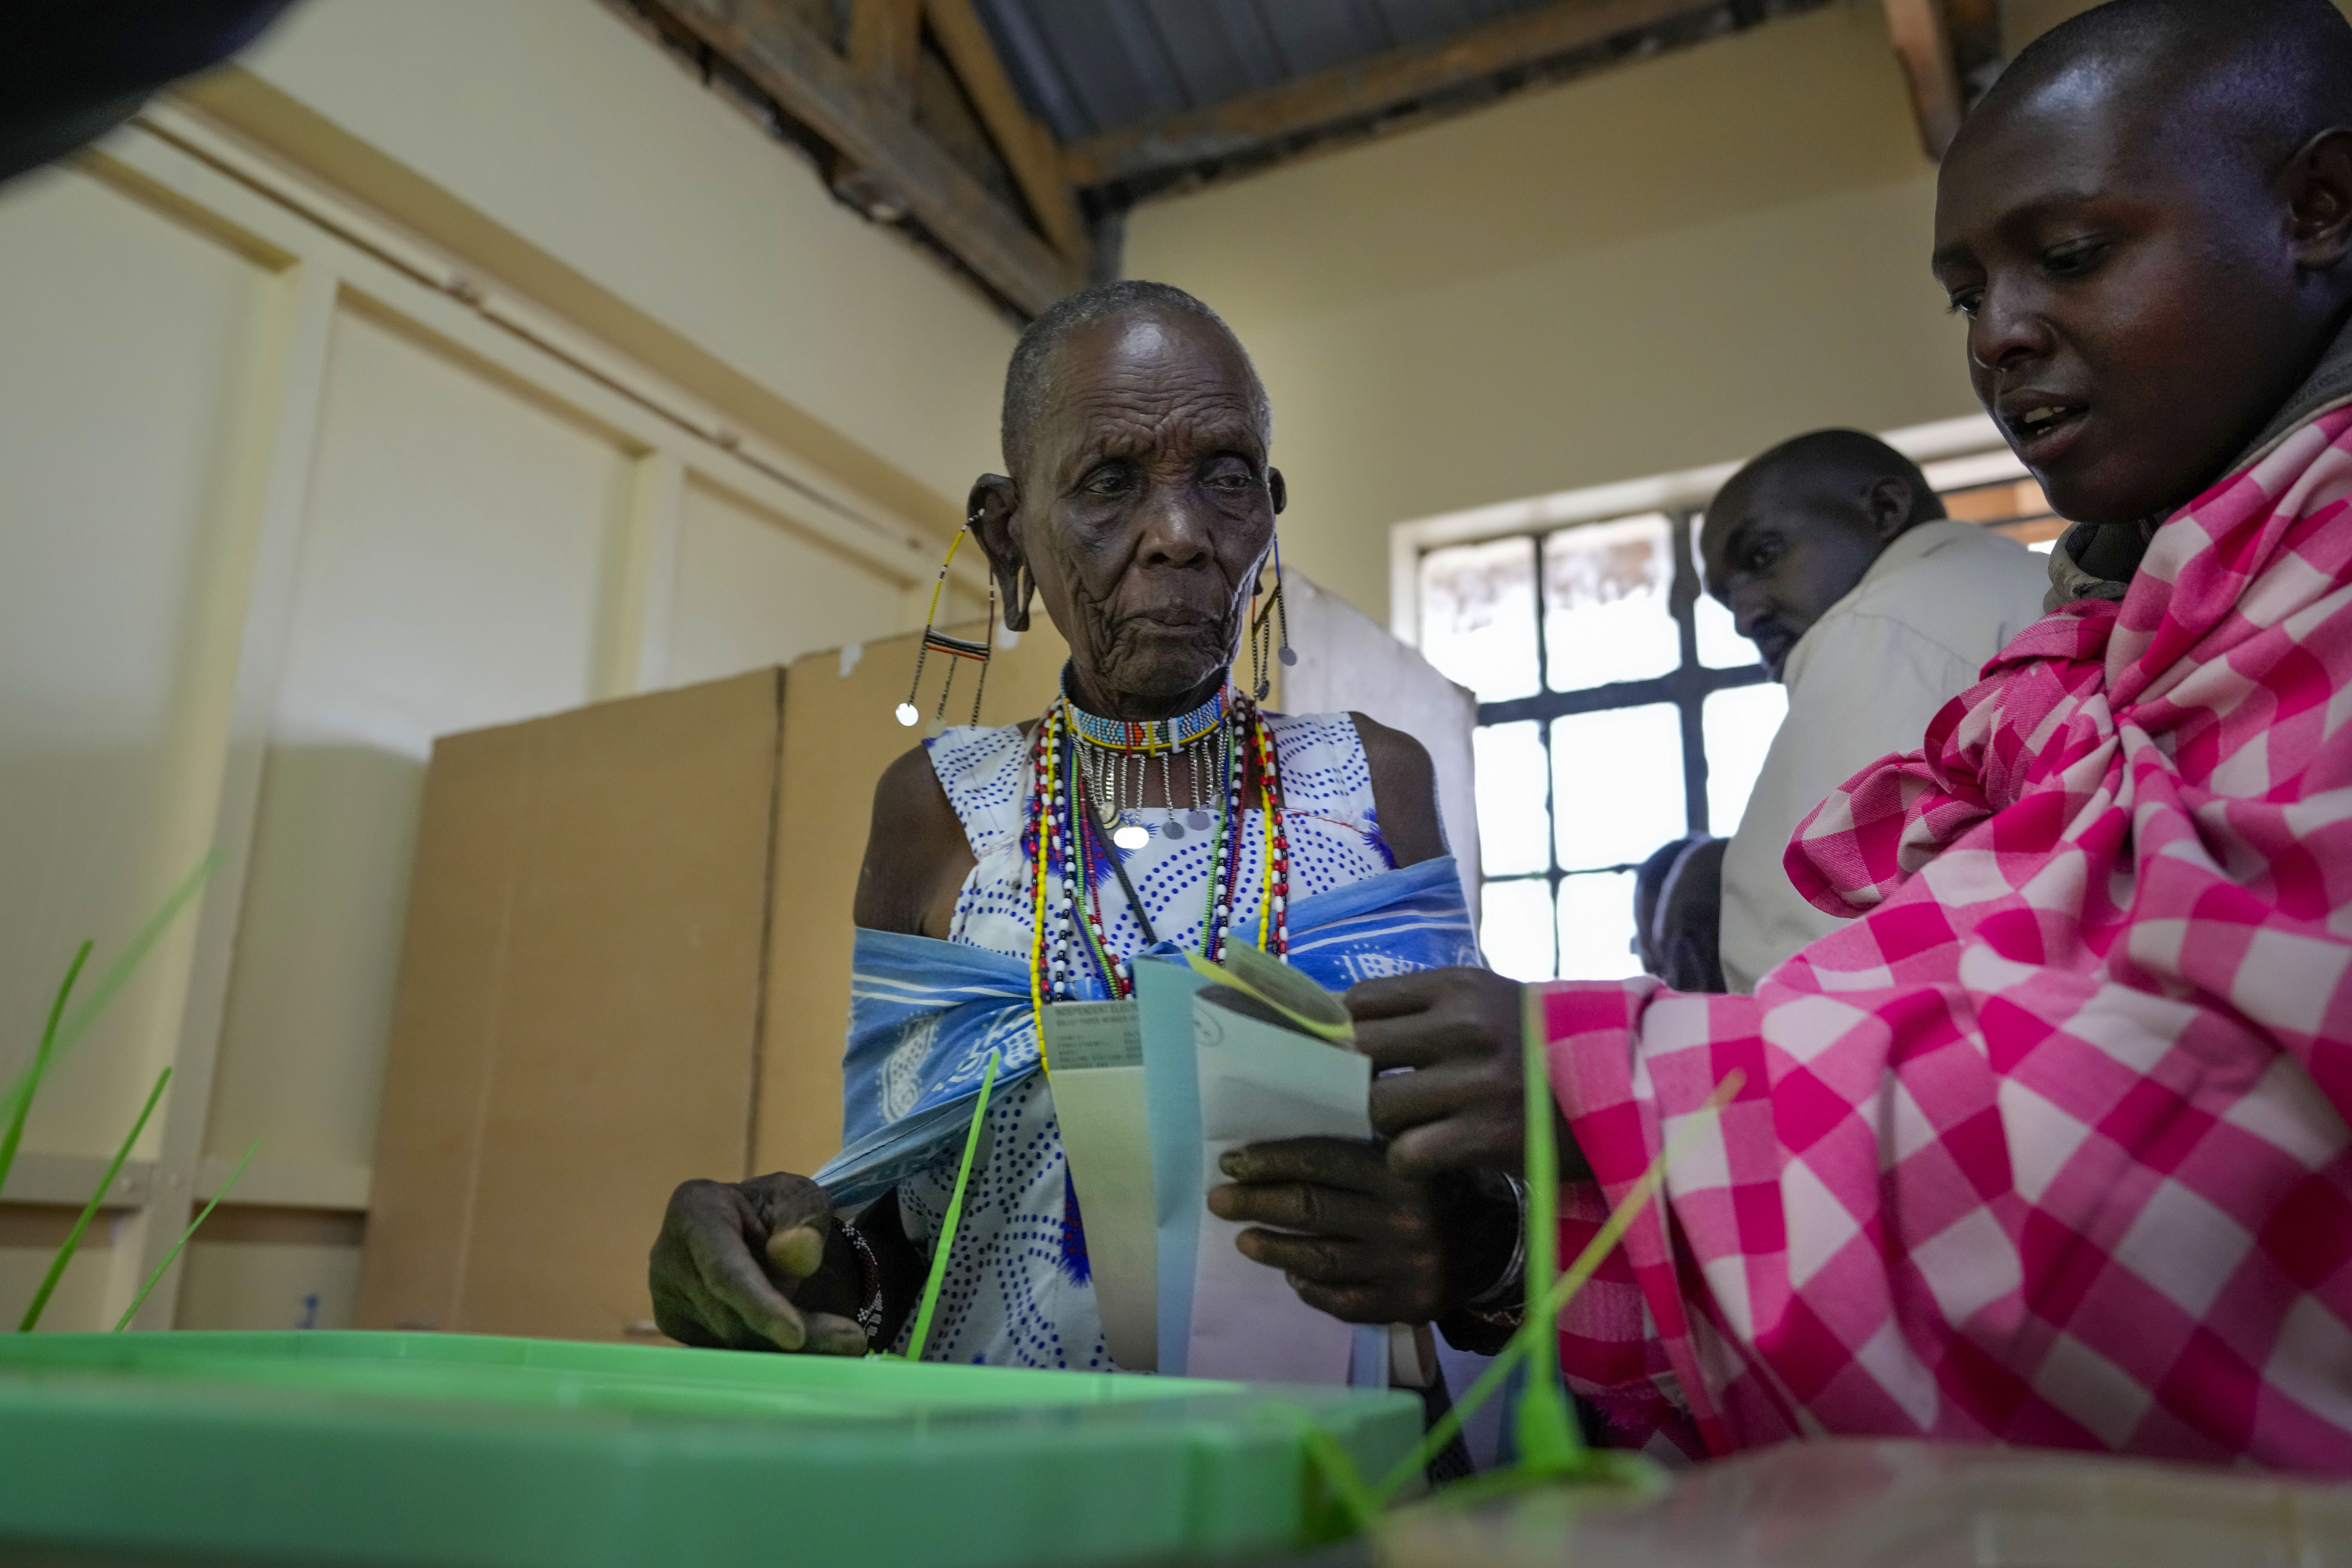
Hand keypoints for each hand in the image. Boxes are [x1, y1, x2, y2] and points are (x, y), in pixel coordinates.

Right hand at [649, 1172, 868, 1353]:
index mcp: (693, 1210)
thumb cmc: (776, 1208)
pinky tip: (809, 1346)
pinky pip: (726, 1351)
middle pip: (730, 1315)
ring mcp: (668, 1296)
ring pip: (731, 1341)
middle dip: (794, 1333)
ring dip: (788, 1351)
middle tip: (852, 1342)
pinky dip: (769, 1355)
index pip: (724, 1268)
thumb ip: (803, 1219)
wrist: (751, 1228)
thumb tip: (797, 1257)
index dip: (759, 1304)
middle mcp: (669, 1257)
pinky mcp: (677, 1325)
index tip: (795, 1336)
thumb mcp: (801, 1197)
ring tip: (844, 1341)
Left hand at [1205, 1138, 1512, 1324]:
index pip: (1321, 1162)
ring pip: (1319, 1259)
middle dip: (1255, 1202)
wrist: (1499, 1243)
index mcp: (1402, 1171)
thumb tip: (1284, 1135)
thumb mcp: (1409, 1152)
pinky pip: (1343, 1301)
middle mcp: (1404, 1220)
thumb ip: (1360, 1143)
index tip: (1232, 1162)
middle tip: (1220, 1198)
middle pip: (1311, 1209)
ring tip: (1243, 1238)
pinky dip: (1311, 1289)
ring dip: (1272, 1248)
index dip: (1270, 1161)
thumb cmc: (1438, 1187)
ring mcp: (1404, 1267)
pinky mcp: (1407, 1305)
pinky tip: (1291, 1275)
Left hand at [1354, 968, 1589, 1180]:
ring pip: (1377, 1107)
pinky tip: (1430, 1156)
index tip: (1353, 1054)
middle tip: (1374, 1095)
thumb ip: (1424, 1010)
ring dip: (1384, 1125)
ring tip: (1411, 1125)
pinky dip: (1408, 1162)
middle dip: (1356, 1079)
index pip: (1360, 1001)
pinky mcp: (1489, 1134)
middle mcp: (1465, 1026)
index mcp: (1459, 986)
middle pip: (1359, 1053)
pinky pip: (1407, 1154)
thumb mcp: (1487, 1003)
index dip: (1346, 1032)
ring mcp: (1478, 1081)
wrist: (1625, 1085)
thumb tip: (1343, 1023)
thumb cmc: (1539, 1044)